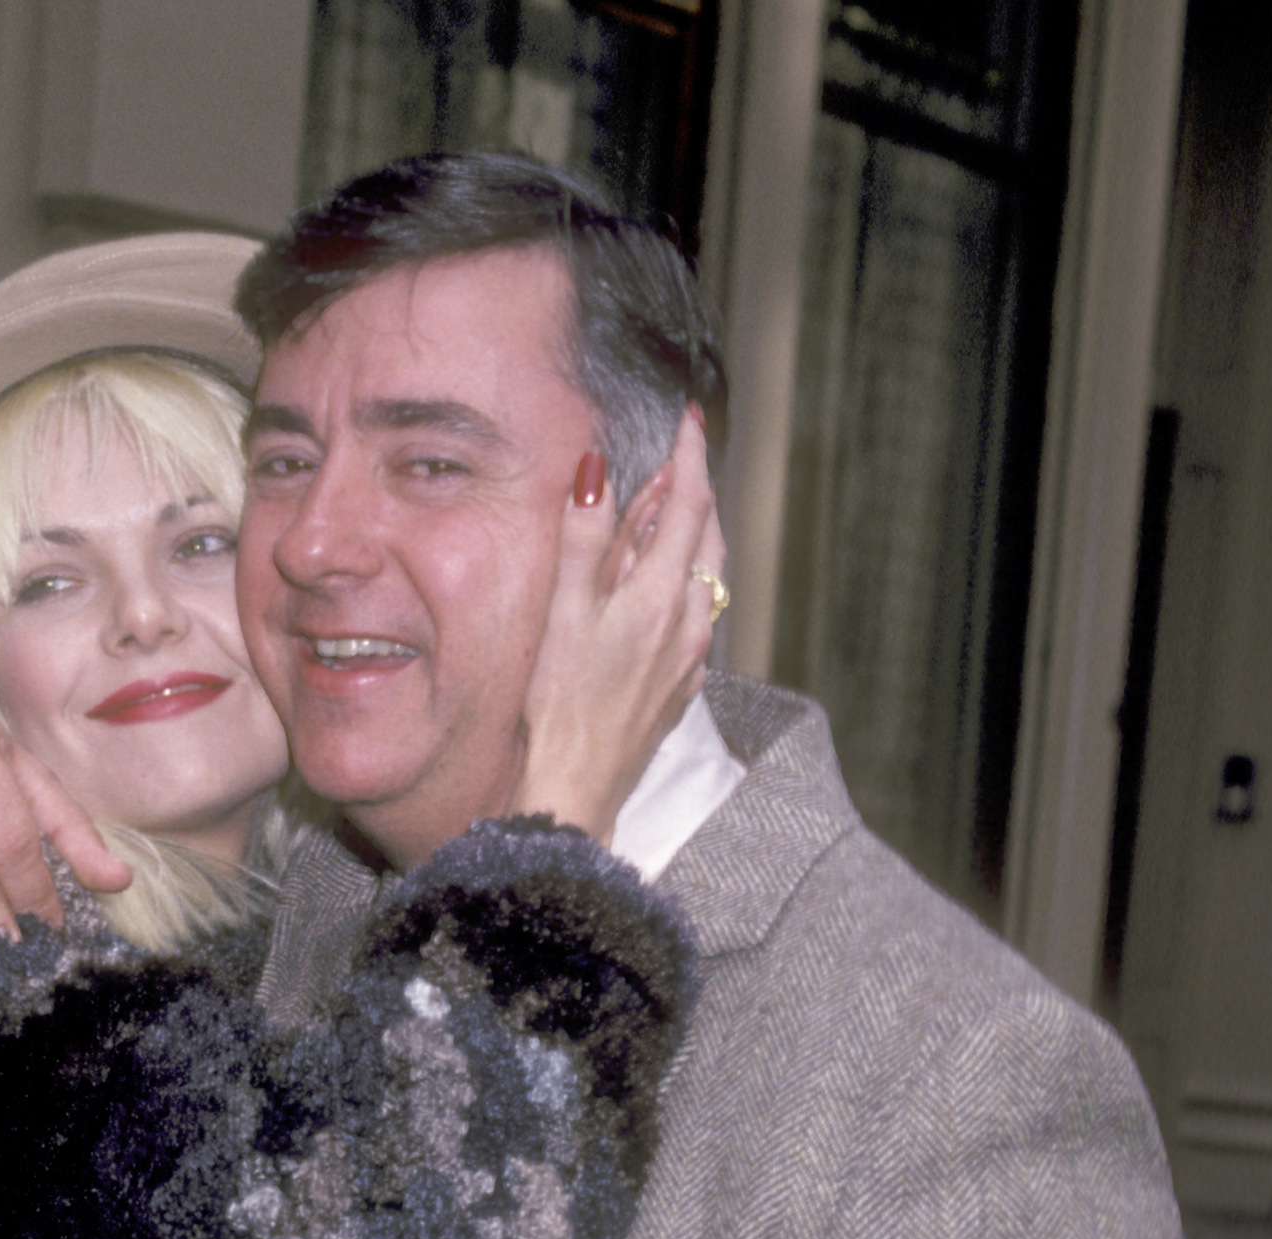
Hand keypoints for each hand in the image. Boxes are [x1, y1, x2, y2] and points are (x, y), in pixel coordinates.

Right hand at [513, 408, 723, 842]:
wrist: (579, 785)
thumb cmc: (562, 706)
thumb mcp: (564, 613)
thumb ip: (584, 538)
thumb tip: (597, 470)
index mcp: (659, 596)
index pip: (690, 504)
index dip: (690, 456)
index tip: (688, 419)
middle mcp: (688, 622)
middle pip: (709, 537)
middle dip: (697, 492)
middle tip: (679, 462)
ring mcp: (690, 656)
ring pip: (706, 577)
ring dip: (693, 538)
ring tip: (668, 518)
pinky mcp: (681, 686)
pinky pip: (696, 616)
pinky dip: (684, 584)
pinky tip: (660, 591)